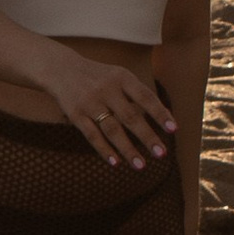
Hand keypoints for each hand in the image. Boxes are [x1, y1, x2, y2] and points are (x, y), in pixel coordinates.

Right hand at [45, 51, 175, 169]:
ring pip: (112, 129)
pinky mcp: (75, 114)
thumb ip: (139, 94)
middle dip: (147, 137)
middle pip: (130, 117)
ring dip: (127, 149)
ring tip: (141, 166)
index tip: (173, 129)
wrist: (60, 68)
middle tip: (162, 153)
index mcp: (122, 77)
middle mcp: (106, 89)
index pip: (145, 97)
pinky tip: (116, 163)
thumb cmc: (99, 77)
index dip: (160, 113)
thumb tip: (165, 118)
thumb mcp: (119, 76)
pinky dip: (104, 150)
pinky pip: (92, 135)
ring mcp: (90, 102)